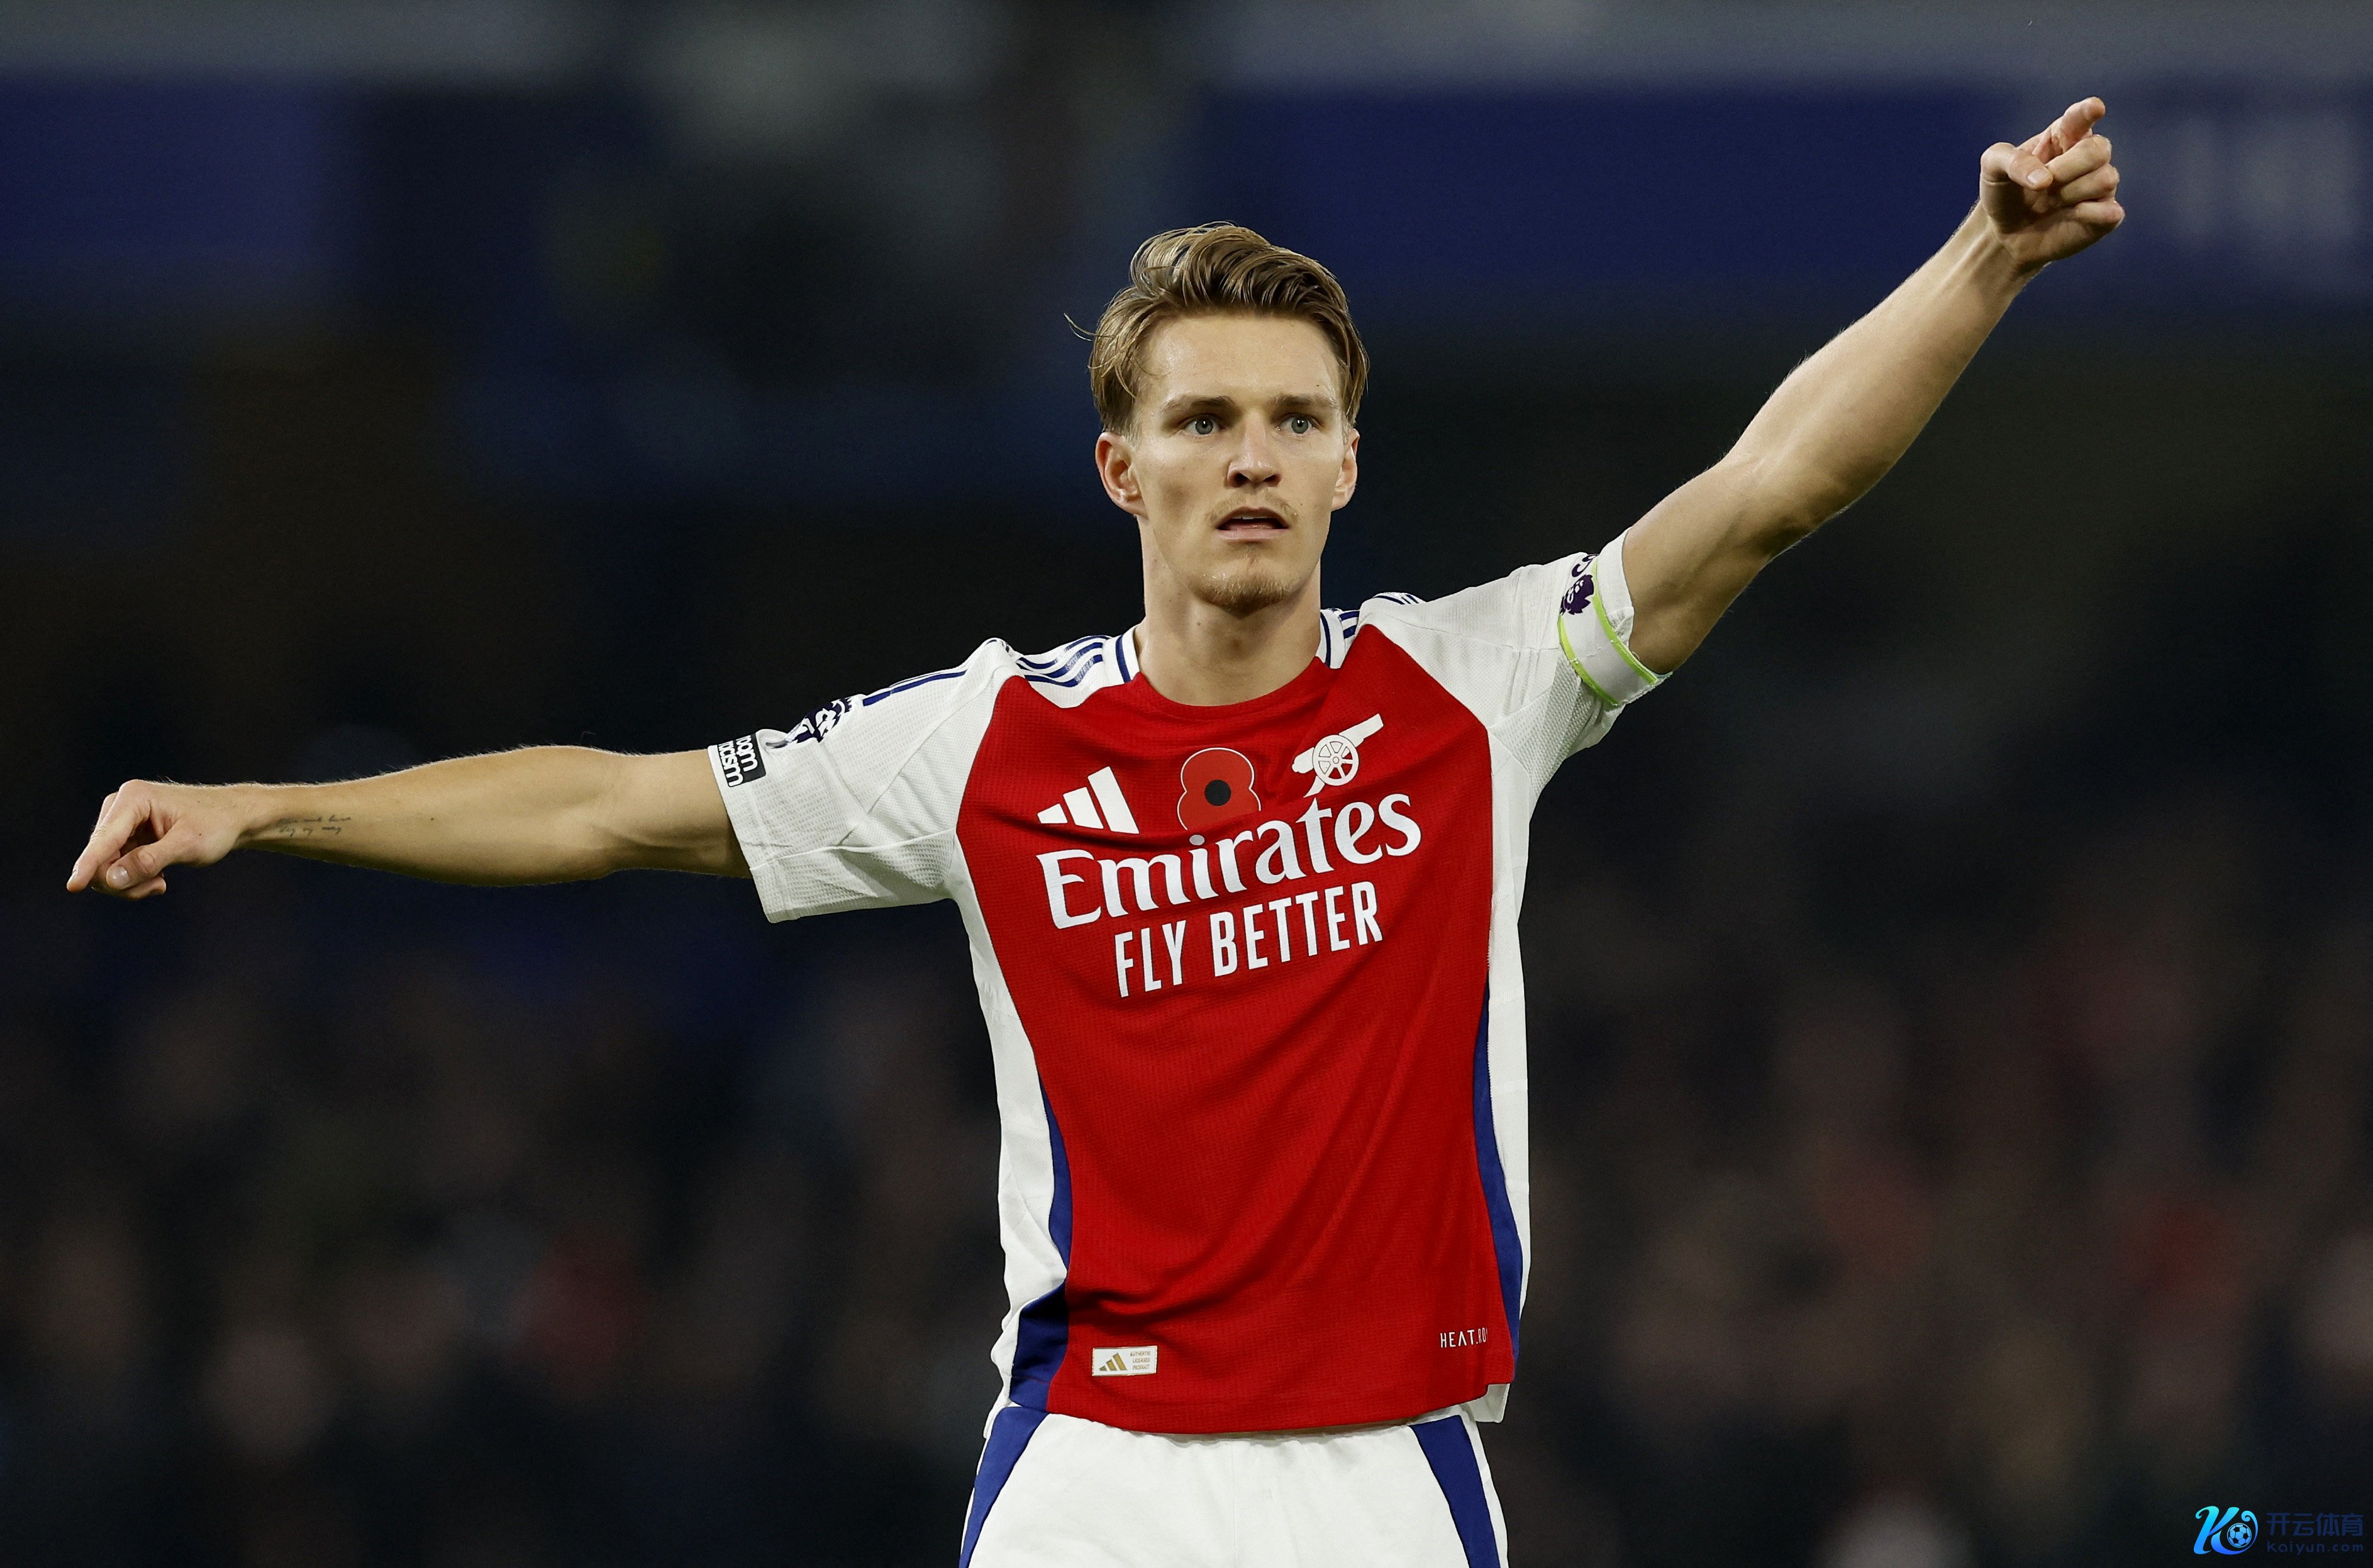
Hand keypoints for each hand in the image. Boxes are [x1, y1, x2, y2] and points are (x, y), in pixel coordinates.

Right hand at [67, 780, 256, 898]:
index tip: (73, 886)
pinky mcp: (125, 837)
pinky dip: (134, 879)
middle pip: (100, 856)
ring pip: (106, 866)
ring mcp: (121, 823)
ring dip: (130, 883)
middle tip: (157, 888)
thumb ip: (149, 862)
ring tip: (161, 883)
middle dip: (123, 880)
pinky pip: (115, 868)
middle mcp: (120, 806)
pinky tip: (159, 878)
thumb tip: (110, 878)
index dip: (88, 865)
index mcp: (134, 798)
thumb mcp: (188, 845)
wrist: (235, 818)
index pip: (105, 839)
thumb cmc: (216, 825)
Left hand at [1979, 97, 2123, 273]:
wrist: (2004, 235)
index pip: (2081, 117)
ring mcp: (2098, 186)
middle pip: (2099, 149)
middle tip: (2042, 186)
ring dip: (2070, 194)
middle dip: (2067, 168)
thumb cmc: (2004, 193)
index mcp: (2063, 136)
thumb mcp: (1993, 168)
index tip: (2094, 108)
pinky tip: (2072, 215)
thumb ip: (2013, 161)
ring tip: (2049, 203)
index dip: (2088, 111)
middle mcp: (2087, 156)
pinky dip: (2091, 214)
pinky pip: (2112, 211)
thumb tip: (2045, 180)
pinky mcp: (2104, 216)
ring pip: (2106, 179)